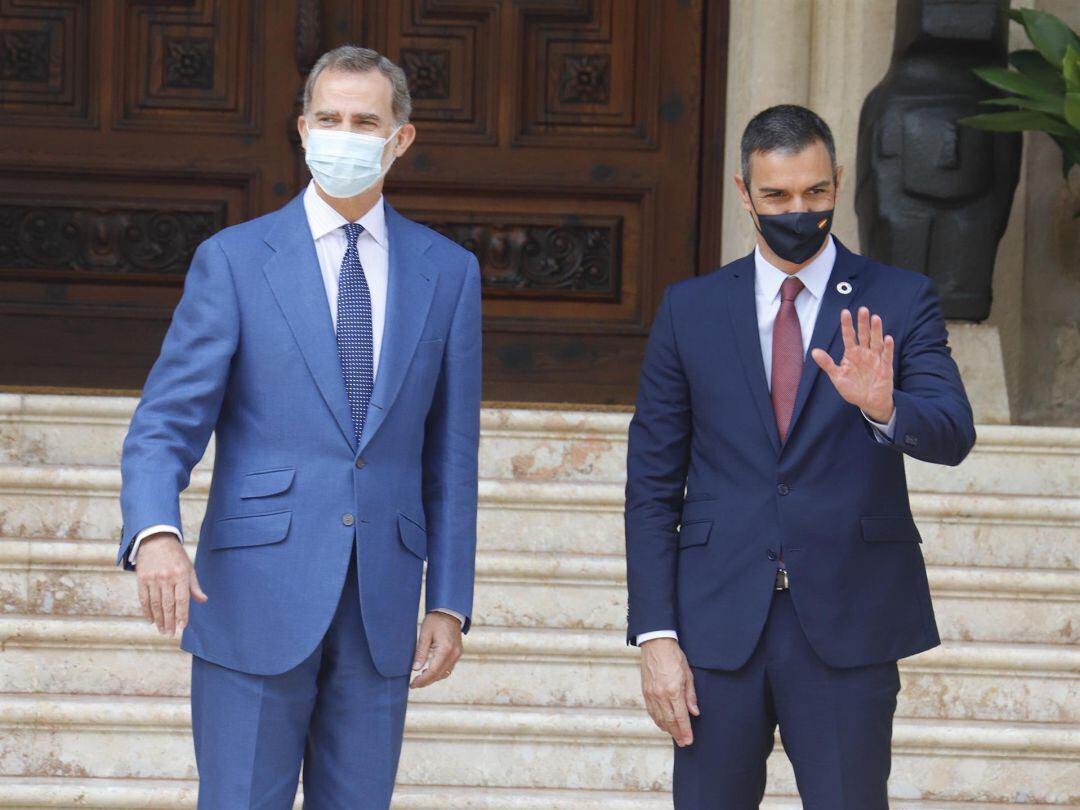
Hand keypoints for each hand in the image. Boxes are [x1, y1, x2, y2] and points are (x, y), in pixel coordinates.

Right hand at [135, 532, 206, 635]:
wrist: (156, 540)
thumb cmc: (176, 556)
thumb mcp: (189, 567)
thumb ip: (194, 586)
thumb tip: (203, 600)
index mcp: (181, 575)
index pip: (182, 599)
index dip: (182, 614)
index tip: (182, 627)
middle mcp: (167, 578)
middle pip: (168, 604)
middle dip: (169, 621)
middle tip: (169, 634)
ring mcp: (153, 578)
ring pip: (156, 604)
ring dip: (159, 619)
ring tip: (162, 630)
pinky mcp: (142, 578)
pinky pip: (144, 599)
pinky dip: (147, 611)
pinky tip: (150, 620)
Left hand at [410, 611, 462, 688]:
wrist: (449, 611)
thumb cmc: (435, 620)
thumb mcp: (424, 634)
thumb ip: (421, 653)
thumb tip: (415, 669)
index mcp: (445, 650)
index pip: (432, 672)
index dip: (422, 680)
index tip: (412, 684)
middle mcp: (454, 654)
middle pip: (439, 675)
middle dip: (426, 681)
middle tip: (414, 684)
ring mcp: (457, 654)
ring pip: (445, 673)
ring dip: (433, 678)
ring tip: (421, 678)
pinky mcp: (458, 653)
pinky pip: (449, 668)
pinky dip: (439, 672)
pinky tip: (430, 670)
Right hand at [640, 637, 698, 746]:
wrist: (656, 644)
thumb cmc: (674, 657)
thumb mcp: (688, 674)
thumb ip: (691, 695)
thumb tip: (694, 712)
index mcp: (674, 691)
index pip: (681, 717)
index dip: (686, 730)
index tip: (689, 740)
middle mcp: (661, 695)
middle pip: (670, 721)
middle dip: (677, 734)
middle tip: (684, 743)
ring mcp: (651, 694)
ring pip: (659, 718)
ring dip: (667, 729)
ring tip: (675, 736)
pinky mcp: (645, 691)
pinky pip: (651, 710)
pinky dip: (657, 720)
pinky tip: (662, 725)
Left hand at [812, 306, 894, 422]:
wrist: (868, 402)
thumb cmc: (853, 389)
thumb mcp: (837, 377)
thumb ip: (827, 364)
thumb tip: (814, 351)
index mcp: (852, 354)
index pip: (849, 336)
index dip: (847, 325)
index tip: (844, 312)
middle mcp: (864, 353)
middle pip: (864, 335)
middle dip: (863, 323)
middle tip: (863, 310)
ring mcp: (876, 359)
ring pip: (876, 342)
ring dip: (876, 331)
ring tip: (875, 318)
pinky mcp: (885, 368)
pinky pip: (887, 356)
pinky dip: (887, 348)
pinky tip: (887, 338)